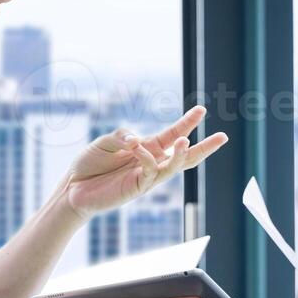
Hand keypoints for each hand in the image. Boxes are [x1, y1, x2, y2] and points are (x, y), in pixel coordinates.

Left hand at [61, 106, 228, 218]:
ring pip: (173, 167)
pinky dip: (146, 159)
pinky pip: (148, 172)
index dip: (187, 122)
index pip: (173, 134)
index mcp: (148, 148)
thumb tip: (138, 140)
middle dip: (205, 148)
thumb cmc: (91, 163)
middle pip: (185, 156)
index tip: (201, 110)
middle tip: (224, 137)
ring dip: (181, 155)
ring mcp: (146, 177)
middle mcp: (152, 162)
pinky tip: (138, 149)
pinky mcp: (137, 188)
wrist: (73, 187)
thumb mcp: (106, 141)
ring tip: (186, 142)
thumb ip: (123, 135)